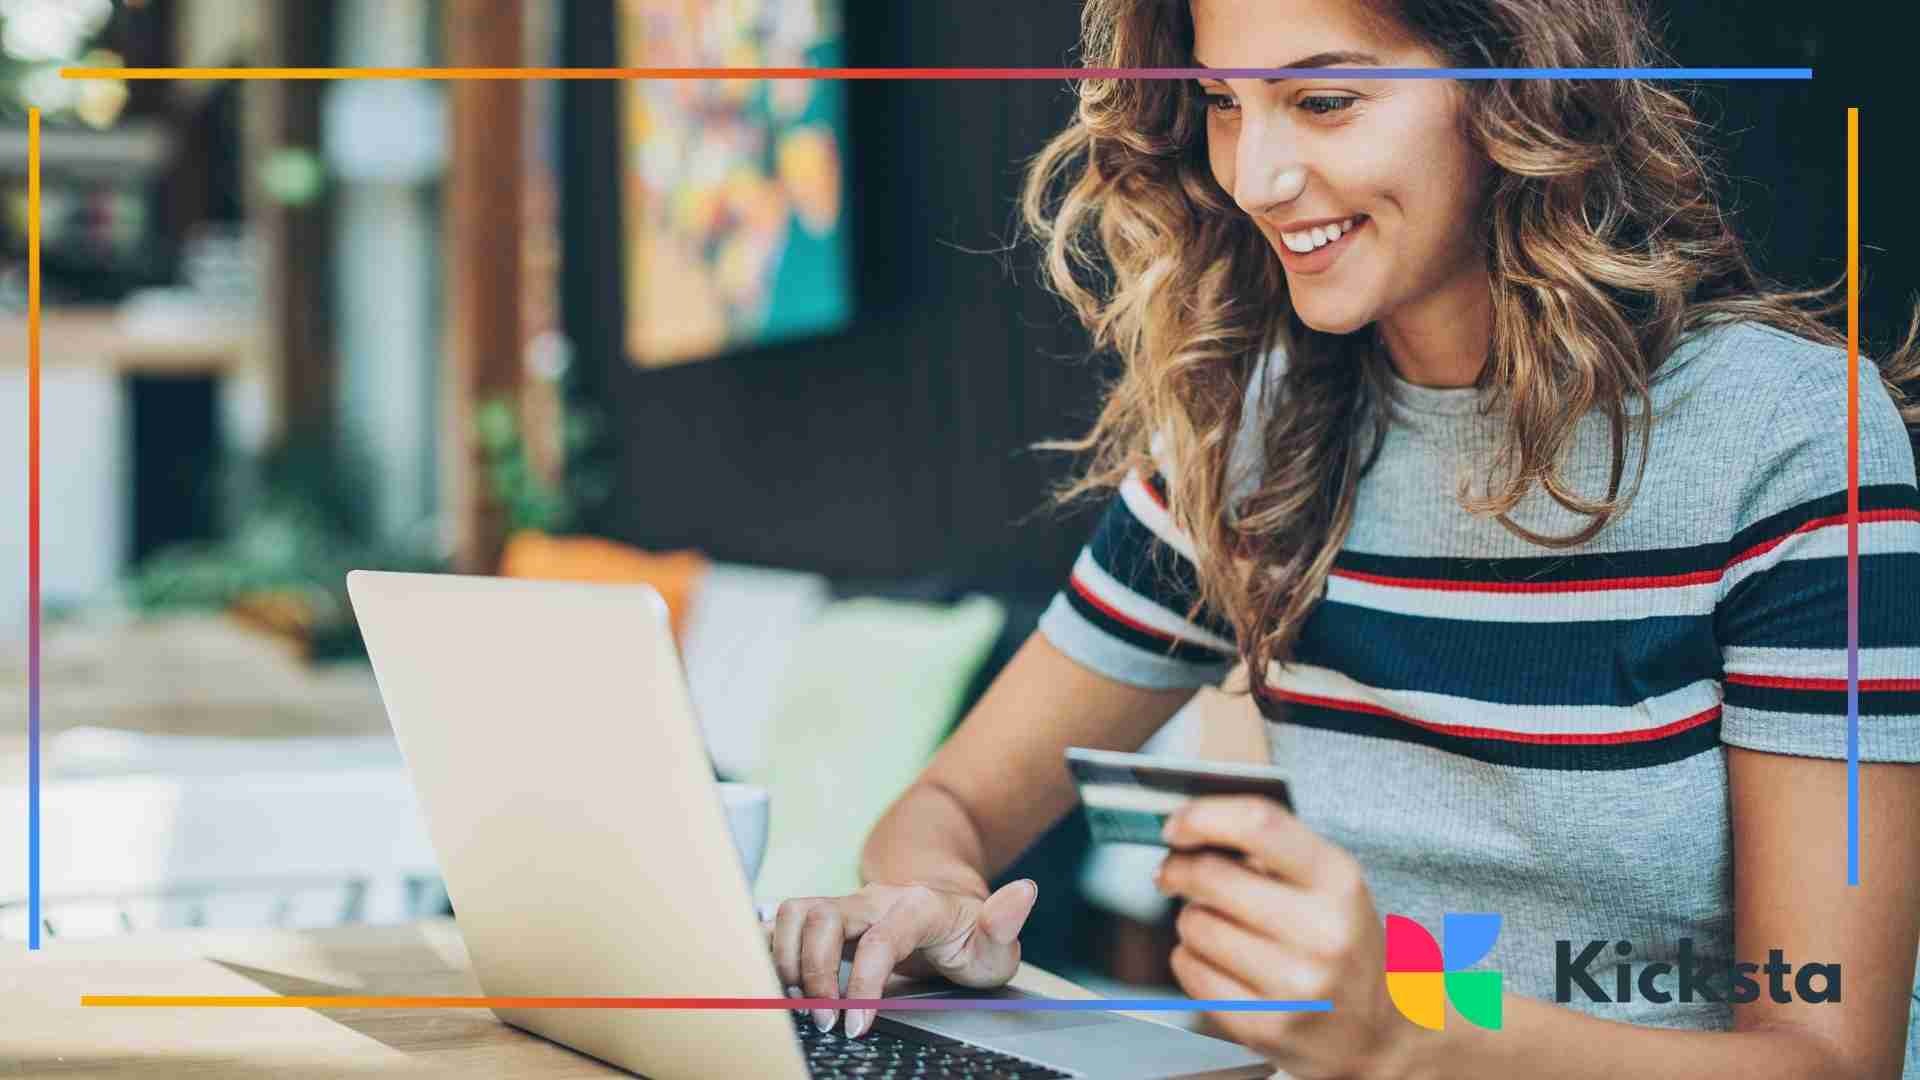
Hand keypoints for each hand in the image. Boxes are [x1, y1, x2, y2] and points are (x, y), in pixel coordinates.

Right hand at [767, 878, 1039, 1038]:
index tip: (858, 1026)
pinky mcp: (827, 916)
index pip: (880, 939)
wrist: (948, 911)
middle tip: (825, 1019)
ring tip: (800, 999)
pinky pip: (786, 919)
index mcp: (918, 907)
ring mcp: (848, 905)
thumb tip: (1024, 892)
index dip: (863, 984)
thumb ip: (1005, 922)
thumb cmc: (970, 936)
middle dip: (814, 972)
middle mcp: (875, 899)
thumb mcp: (996, 941)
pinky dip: (773, 947)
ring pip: (797, 911)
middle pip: (824, 916)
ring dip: (788, 957)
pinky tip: (780, 980)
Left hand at [1155, 796, 1416, 1079]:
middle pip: (1211, 876)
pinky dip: (1190, 959)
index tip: (1175, 826)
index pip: (1259, 825)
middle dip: (1179, 868)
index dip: (1203, 816)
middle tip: (1173, 872)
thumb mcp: (1331, 884)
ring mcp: (1294, 985)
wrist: (1379, 1032)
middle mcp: (1322, 932)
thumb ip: (1271, 849)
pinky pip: (1190, 971)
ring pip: (1194, 924)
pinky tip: (1217, 960)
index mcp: (1339, 882)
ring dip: (1192, 919)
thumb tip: (1190, 826)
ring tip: (1219, 927)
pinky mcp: (1265, 1026)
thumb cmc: (1342, 943)